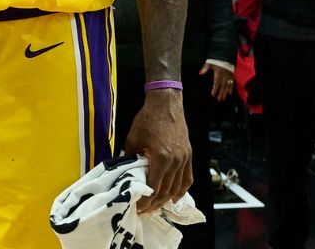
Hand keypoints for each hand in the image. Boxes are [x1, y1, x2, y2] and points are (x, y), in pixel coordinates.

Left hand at [123, 89, 191, 213]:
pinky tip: (174, 197)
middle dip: (155, 204)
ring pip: (177, 187)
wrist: (166, 103)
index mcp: (161, 157)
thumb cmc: (147, 119)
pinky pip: (187, 178)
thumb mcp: (133, 139)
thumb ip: (130, 158)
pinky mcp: (189, 155)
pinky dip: (181, 189)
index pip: (154, 187)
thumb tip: (125, 174)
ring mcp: (184, 158)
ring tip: (156, 207)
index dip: (146, 201)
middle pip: (166, 190)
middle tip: (145, 211)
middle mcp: (175, 161)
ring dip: (167, 199)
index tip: (138, 208)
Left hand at [200, 62, 235, 100]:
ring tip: (223, 98)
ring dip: (225, 92)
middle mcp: (224, 75)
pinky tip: (229, 93)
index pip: (216, 82)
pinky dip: (231, 88)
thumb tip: (200, 73)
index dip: (215, 89)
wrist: (225, 55)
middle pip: (222, 86)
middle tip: (219, 99)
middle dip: (220, 93)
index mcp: (218, 72)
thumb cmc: (216, 60)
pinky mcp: (232, 75)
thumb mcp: (209, 63)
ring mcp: (228, 76)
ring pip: (227, 85)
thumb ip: (205, 68)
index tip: (213, 94)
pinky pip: (232, 83)